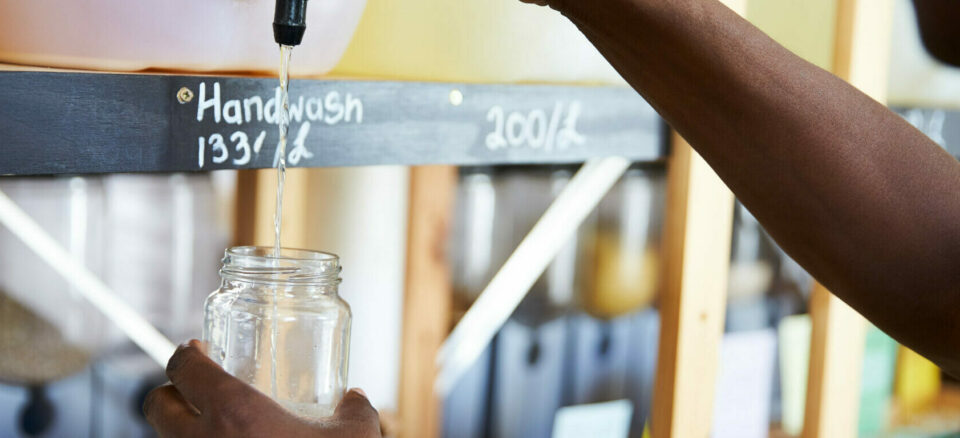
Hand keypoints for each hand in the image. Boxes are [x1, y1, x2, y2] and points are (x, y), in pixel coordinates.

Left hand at [143, 340, 380, 437]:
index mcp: (233, 412)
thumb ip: (354, 409)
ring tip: (214, 425)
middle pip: (155, 405)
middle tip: (197, 387)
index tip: (198, 349)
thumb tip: (355, 399)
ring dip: (181, 428)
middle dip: (171, 391)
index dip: (186, 352)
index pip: (183, 368)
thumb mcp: (354, 436)